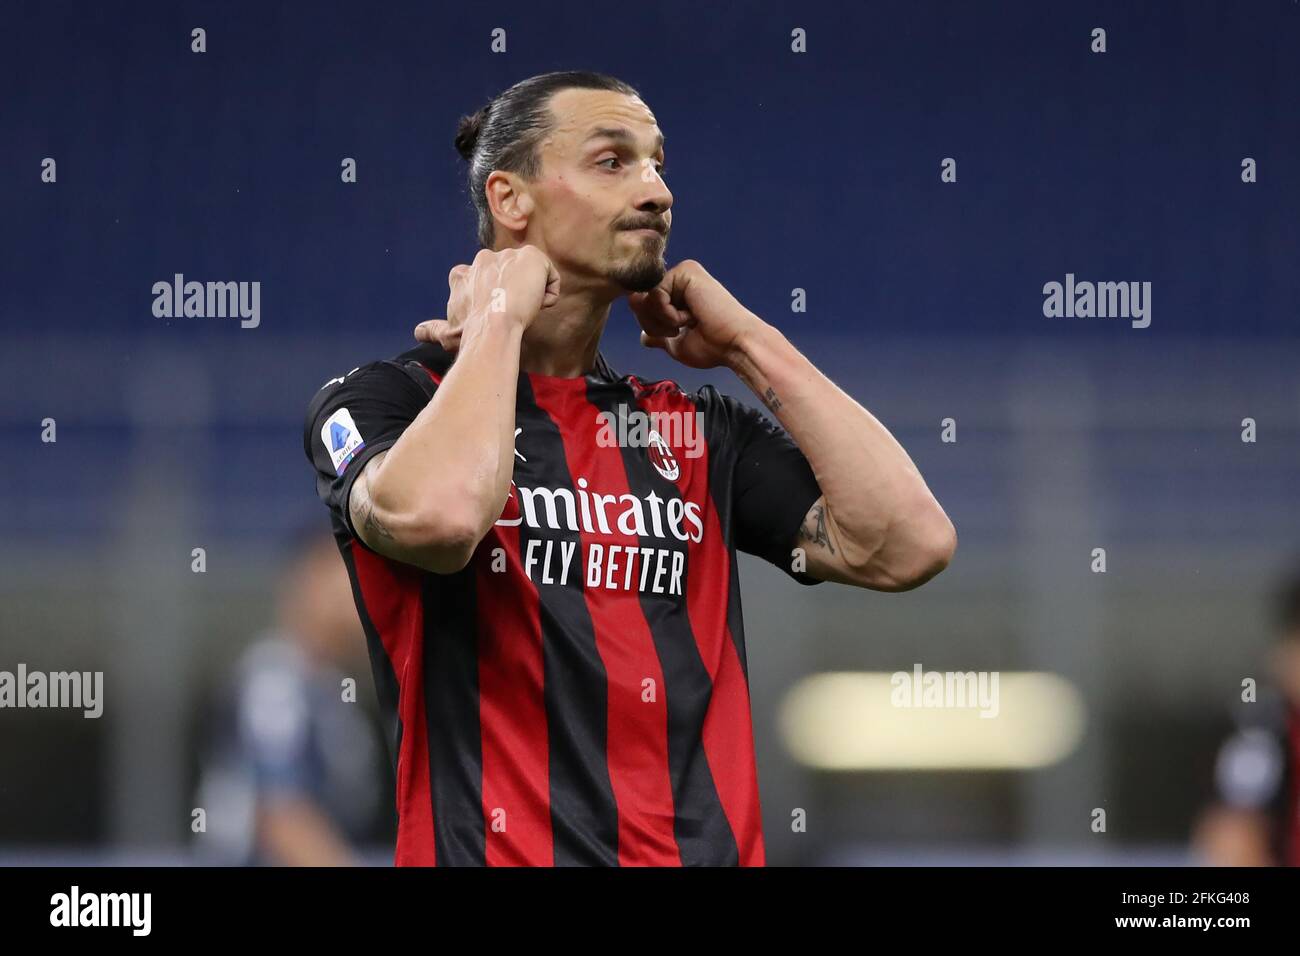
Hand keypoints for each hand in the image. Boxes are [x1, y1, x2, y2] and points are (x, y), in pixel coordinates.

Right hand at [415, 245, 559, 350]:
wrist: (494, 326)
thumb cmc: (471, 333)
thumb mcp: (448, 333)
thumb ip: (433, 330)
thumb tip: (418, 332)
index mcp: (464, 274)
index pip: (484, 280)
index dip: (493, 298)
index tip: (494, 313)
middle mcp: (485, 258)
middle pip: (510, 277)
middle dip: (514, 294)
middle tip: (511, 314)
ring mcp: (509, 255)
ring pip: (529, 276)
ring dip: (531, 295)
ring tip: (524, 311)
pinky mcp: (532, 257)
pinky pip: (550, 276)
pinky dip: (548, 294)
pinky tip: (537, 305)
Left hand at [626, 260, 764, 369]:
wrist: (733, 345)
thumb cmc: (712, 347)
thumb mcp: (674, 344)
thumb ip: (656, 334)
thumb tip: (643, 336)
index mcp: (676, 294)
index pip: (641, 305)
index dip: (650, 325)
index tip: (674, 334)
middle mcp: (678, 280)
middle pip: (639, 300)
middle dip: (653, 324)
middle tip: (680, 330)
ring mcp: (682, 273)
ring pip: (644, 297)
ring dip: (662, 320)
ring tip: (687, 323)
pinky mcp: (685, 271)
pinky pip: (655, 293)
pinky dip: (668, 314)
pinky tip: (690, 317)